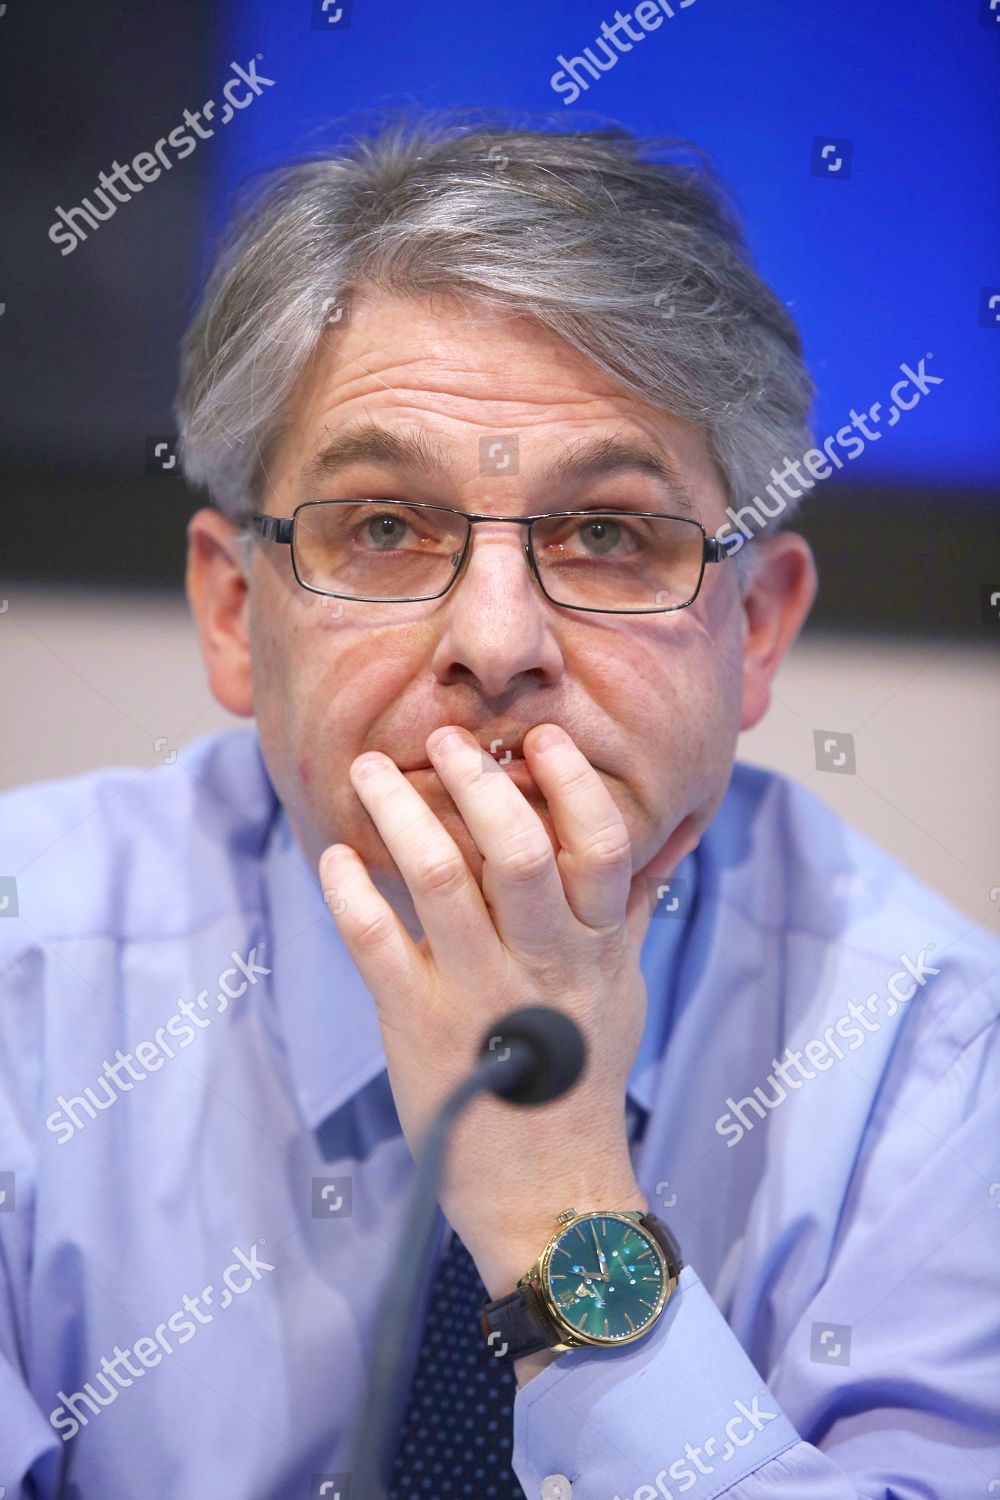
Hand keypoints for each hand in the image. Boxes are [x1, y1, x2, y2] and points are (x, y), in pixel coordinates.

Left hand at [318, 722, 687, 1315]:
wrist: (549, 1192)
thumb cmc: (585, 1082)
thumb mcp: (622, 993)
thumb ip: (627, 920)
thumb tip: (647, 854)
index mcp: (598, 949)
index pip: (601, 847)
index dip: (573, 783)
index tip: (541, 739)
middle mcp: (544, 964)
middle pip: (517, 849)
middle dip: (477, 782)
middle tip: (445, 737)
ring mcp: (477, 994)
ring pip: (438, 878)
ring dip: (398, 814)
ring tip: (370, 769)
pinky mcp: (417, 1025)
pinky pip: (375, 942)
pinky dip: (349, 892)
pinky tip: (333, 857)